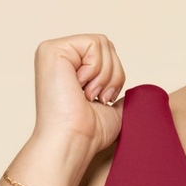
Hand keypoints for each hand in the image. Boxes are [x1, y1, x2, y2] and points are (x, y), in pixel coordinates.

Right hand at [31, 33, 126, 155]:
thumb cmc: (89, 133)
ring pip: (102, 43)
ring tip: (87, 95)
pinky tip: (80, 87)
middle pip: (106, 45)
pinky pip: (94, 44)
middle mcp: (59, 57)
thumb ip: (116, 92)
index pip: (106, 54)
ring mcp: (53, 51)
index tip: (102, 99)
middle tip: (96, 97)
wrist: (75, 141)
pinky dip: (96, 69)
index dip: (114, 77)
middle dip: (112, 75)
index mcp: (70, 67)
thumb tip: (133, 93)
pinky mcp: (52, 50)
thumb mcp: (111, 109)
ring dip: (104, 76)